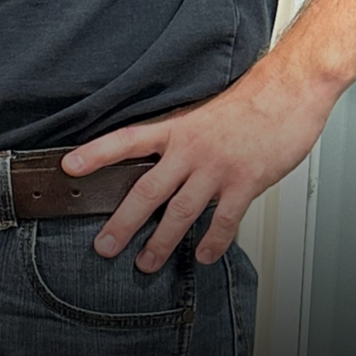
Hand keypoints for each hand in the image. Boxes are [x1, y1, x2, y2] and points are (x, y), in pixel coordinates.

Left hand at [64, 56, 331, 270]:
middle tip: (104, 247)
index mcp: (175, 128)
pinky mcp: (246, 182)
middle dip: (122, 222)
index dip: (95, 153)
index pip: (125, 140)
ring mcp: (217, 167)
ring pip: (181, 212)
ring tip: (145, 262)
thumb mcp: (199, 113)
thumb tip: (155, 160)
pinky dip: (213, 241)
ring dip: (161, 242)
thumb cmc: (246, 102)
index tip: (68, 167)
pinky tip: (203, 256)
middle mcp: (190, 149)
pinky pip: (224, 219)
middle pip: (147, 190)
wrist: (287, 92)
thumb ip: (177, 138)